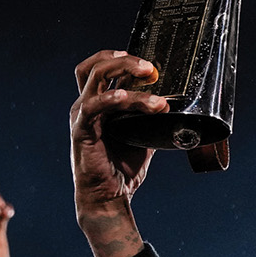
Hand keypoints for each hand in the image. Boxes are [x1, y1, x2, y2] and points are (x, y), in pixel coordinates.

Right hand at [70, 50, 165, 228]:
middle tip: (151, 68)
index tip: (148, 64)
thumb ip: (152, 119)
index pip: (103, 68)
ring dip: (125, 76)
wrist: (109, 197)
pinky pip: (92, 107)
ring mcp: (82, 116)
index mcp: (100, 104)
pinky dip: (109, 98)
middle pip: (96, 66)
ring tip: (152, 83)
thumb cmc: (122, 169)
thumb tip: (174, 106)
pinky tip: (125, 98)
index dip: (122, 59)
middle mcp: (87, 105)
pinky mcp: (81, 131)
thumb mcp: (143, 136)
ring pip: (97, 79)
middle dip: (125, 60)